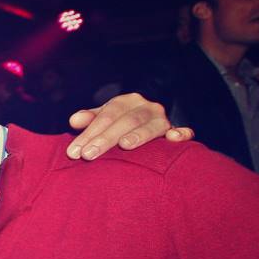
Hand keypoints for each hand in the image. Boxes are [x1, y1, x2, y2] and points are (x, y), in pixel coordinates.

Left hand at [66, 92, 193, 159]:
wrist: (148, 123)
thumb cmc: (119, 124)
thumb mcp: (104, 119)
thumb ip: (90, 120)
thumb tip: (74, 121)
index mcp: (127, 102)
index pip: (106, 116)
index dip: (89, 133)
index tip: (74, 152)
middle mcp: (146, 108)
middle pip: (126, 121)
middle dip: (106, 138)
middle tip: (88, 155)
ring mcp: (163, 120)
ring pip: (152, 126)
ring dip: (139, 135)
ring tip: (124, 145)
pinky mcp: (177, 132)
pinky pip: (184, 132)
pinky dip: (181, 134)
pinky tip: (173, 139)